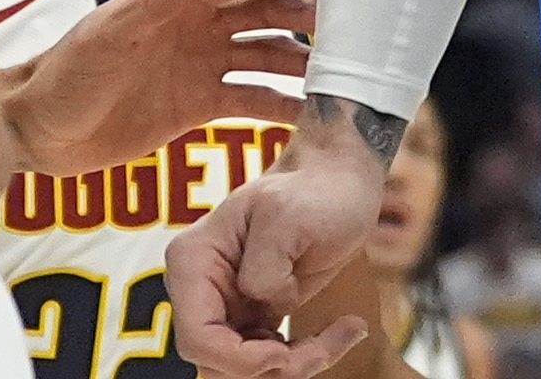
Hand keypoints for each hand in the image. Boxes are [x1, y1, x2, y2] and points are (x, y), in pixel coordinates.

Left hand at [3, 0, 318, 179]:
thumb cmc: (63, 75)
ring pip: (266, 56)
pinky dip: (281, 104)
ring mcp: (200, 66)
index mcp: (178, 0)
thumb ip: (150, 4)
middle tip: (352, 27)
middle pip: (265, 13)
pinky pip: (250, 100)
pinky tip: (309, 116)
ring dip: (300, 62)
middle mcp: (197, 27)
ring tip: (340, 75)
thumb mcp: (103, 35)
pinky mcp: (197, 106)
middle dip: (307, 15)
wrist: (36, 131)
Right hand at [166, 104, 386, 377]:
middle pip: (219, 361)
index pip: (197, 335)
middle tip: (325, 347)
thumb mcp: (289, 216)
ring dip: (295, 363)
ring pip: (245, 367)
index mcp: (194, 261)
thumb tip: (264, 304)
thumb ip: (265, 268)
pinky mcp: (255, 317)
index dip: (237, 357)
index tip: (284, 351)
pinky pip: (271, 359)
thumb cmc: (316, 189)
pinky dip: (307, 355)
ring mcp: (227, 306)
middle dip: (272, 364)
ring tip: (344, 332)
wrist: (340, 181)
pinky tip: (346, 329)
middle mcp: (202, 289)